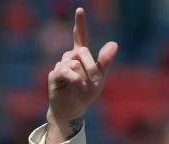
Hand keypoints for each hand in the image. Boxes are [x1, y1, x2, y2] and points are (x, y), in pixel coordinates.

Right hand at [46, 8, 117, 129]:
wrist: (74, 109)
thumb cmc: (86, 93)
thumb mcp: (100, 77)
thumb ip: (105, 61)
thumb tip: (114, 44)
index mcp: (79, 56)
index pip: (80, 37)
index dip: (80, 24)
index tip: (80, 10)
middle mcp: (68, 58)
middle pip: (82, 51)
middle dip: (92, 67)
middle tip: (95, 82)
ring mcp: (60, 65)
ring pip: (75, 62)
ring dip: (84, 77)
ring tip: (82, 87)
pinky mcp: (54, 75)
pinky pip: (67, 71)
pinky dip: (76, 80)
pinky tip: (78, 87)